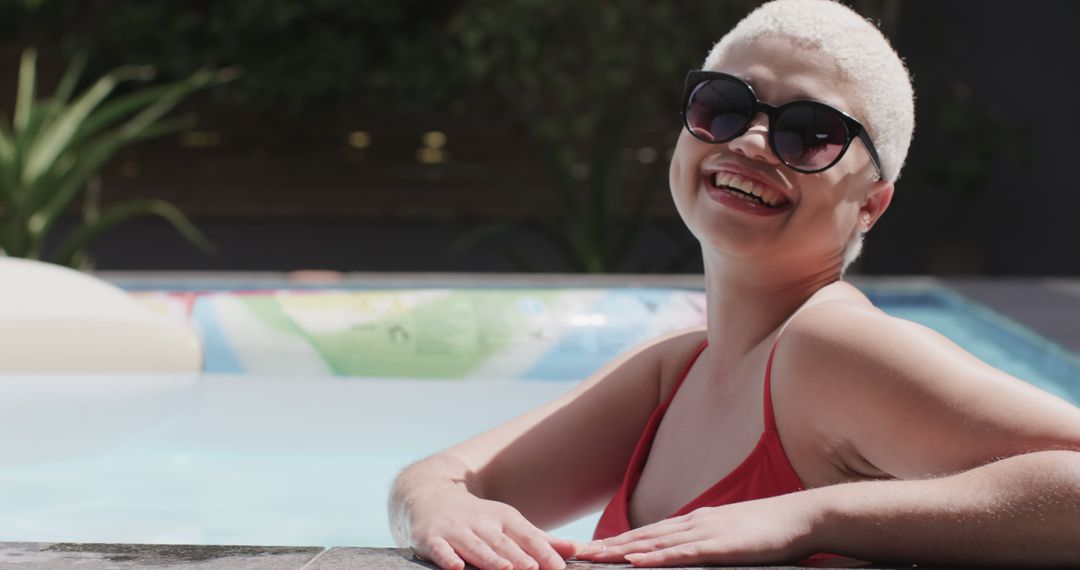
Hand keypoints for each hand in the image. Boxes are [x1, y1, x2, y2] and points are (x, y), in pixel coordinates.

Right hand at [403, 487, 579, 569]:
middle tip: (533, 569)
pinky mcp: (431, 538)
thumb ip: (541, 540)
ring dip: (488, 557)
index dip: (542, 551)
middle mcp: (481, 522)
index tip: (558, 567)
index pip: (526, 536)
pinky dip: (447, 558)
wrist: (429, 495)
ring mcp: (455, 530)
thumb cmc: (479, 518)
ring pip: (474, 546)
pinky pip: (440, 549)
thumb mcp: (509, 523)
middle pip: (502, 542)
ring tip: (505, 569)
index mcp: (503, 518)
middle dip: (518, 557)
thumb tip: (578, 550)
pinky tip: (456, 568)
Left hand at [574, 494, 818, 566]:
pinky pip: (683, 554)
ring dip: (620, 551)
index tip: (586, 550)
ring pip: (654, 544)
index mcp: (692, 523)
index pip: (645, 534)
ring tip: (592, 558)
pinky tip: (636, 562)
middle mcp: (691, 523)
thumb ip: (703, 547)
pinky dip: (656, 558)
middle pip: (640, 537)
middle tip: (574, 555)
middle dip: (606, 547)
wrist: (801, 517)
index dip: (614, 542)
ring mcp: (705, 533)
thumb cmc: (769, 532)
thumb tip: (682, 558)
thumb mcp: (728, 538)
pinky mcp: (721, 546)